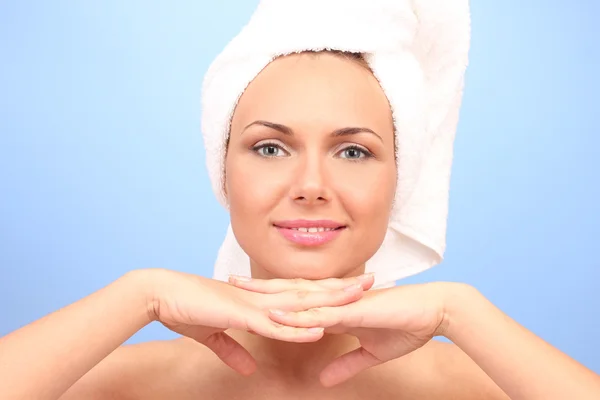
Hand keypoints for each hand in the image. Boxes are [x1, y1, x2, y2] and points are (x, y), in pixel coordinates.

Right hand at [142, 269, 373, 375]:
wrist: (161, 296)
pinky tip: (319, 327)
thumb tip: (249, 370)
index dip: (327, 290)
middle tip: (373, 282)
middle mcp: (262, 297)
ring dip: (329, 301)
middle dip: (341, 288)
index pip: (301, 293)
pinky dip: (298, 326)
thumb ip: (234, 351)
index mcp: (259, 299)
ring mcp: (253, 304)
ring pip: (300, 303)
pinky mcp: (241, 315)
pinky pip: (275, 323)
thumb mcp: (215, 337)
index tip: (352, 288)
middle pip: (310, 292)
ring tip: (360, 299)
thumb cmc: (186, 311)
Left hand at [231, 277, 456, 386]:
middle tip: (228, 283)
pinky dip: (300, 316)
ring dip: (271, 296)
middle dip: (259, 288)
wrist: (436, 312)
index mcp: (336, 306)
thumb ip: (346, 363)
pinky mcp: (356, 311)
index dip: (271, 296)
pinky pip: (323, 315)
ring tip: (242, 292)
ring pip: (301, 299)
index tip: (245, 294)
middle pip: (290, 292)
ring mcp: (344, 303)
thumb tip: (323, 380)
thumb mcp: (370, 353)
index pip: (297, 299)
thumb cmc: (406, 326)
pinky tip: (280, 316)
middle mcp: (335, 299)